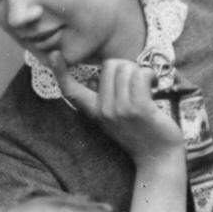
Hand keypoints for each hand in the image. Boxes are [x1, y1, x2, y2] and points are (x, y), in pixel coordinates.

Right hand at [48, 49, 184, 167]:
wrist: (157, 157)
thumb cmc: (141, 132)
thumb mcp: (115, 118)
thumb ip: (107, 98)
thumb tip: (105, 72)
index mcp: (94, 111)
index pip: (71, 90)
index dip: (60, 71)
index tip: (54, 54)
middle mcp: (103, 110)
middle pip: (110, 65)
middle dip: (127, 66)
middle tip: (136, 82)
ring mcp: (120, 110)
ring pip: (126, 68)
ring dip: (141, 71)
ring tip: (147, 86)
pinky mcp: (139, 109)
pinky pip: (140, 76)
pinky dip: (150, 75)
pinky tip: (154, 85)